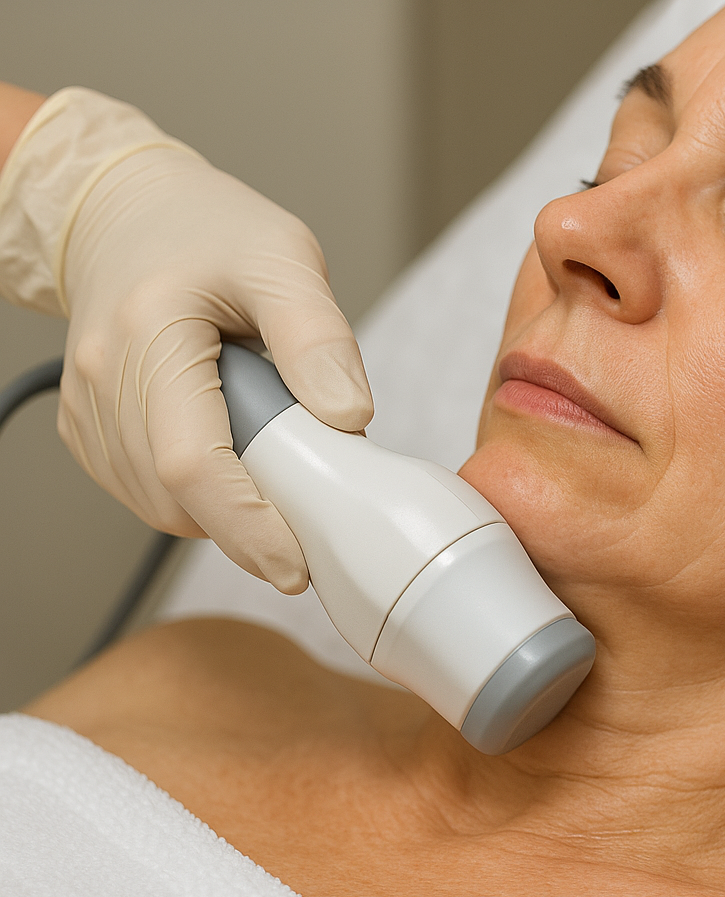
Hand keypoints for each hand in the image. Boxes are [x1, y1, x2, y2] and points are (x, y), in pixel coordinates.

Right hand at [57, 145, 372, 592]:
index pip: (193, 464)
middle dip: (247, 525)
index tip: (296, 564)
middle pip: (175, 499)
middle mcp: (103, 378)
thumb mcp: (284, 258)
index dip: (248, 527)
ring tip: (267, 458)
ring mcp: (88, 408)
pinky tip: (226, 455)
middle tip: (305, 503)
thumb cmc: (209, 230)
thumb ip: (318, 338)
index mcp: (151, 333)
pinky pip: (144, 492)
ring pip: (159, 506)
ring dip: (222, 511)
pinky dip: (194, 498)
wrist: (125, 214)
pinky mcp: (88, 428)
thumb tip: (348, 419)